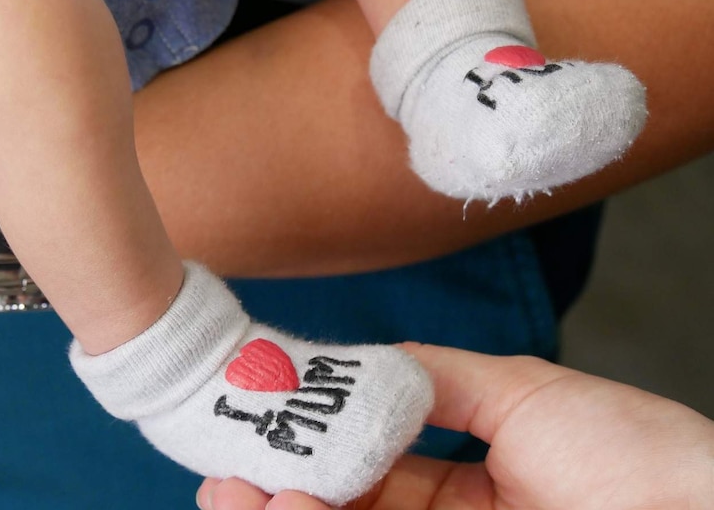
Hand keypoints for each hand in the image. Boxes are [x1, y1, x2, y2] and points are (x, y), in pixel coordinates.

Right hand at [197, 344, 713, 509]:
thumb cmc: (635, 456)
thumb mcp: (523, 393)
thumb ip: (435, 378)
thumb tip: (356, 362)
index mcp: (462, 478)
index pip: (366, 463)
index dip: (310, 446)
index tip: (257, 421)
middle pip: (339, 508)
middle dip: (273, 489)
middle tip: (221, 473)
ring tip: (235, 493)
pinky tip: (289, 506)